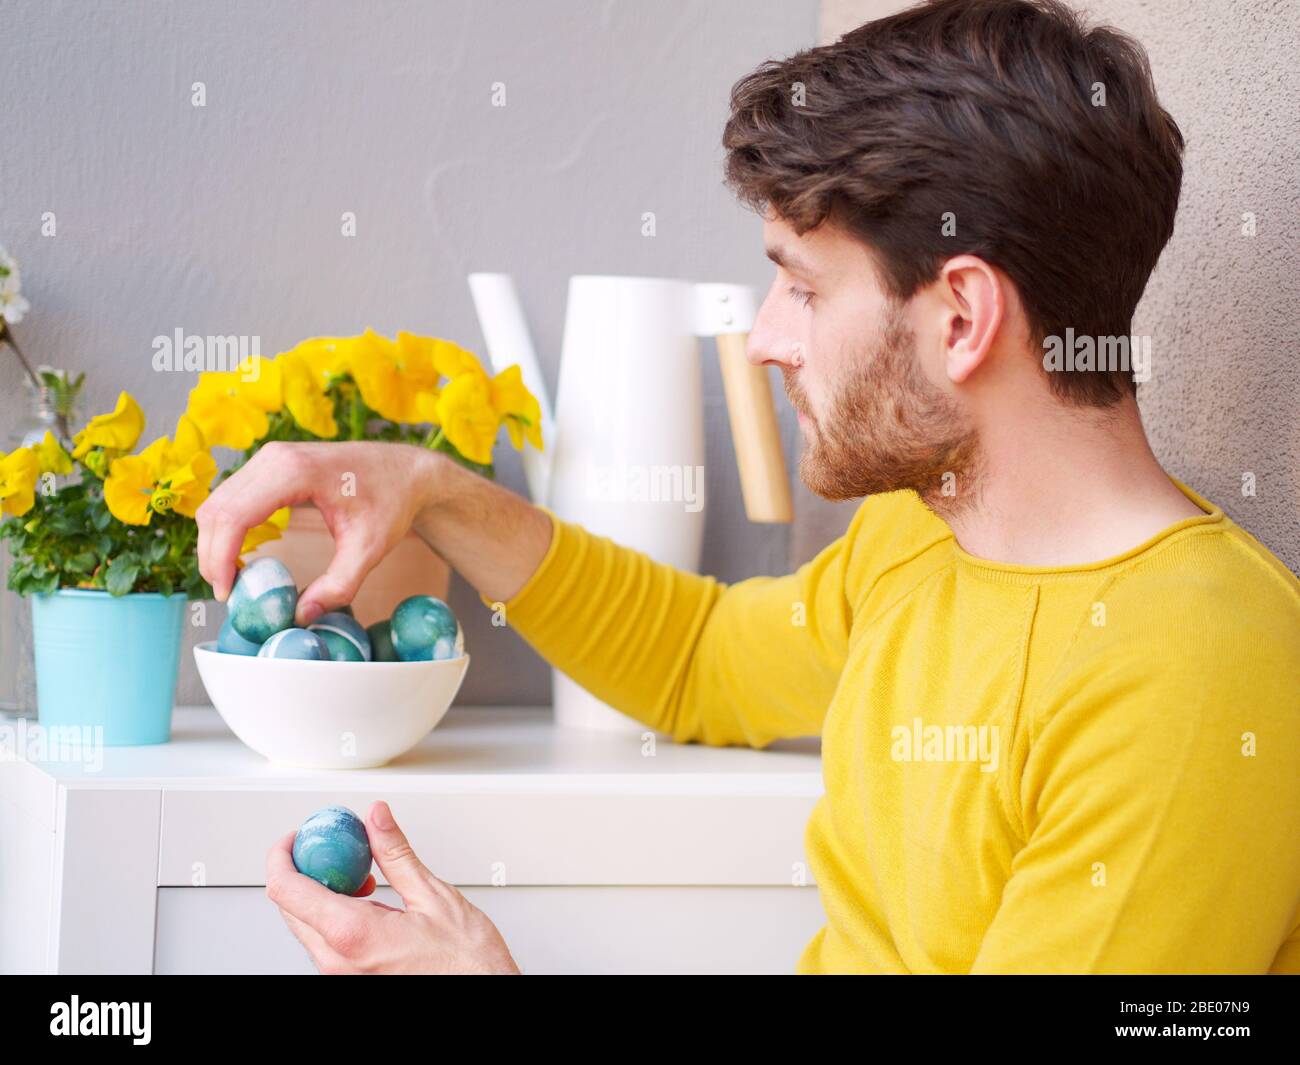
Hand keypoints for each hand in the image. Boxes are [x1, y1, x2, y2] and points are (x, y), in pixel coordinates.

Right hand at [196, 441, 442, 624]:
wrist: (407, 469)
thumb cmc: (392, 501)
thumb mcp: (371, 548)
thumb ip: (340, 585)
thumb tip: (302, 616)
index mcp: (294, 471)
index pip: (233, 517)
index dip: (220, 559)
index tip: (226, 594)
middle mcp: (274, 457)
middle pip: (217, 510)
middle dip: (213, 556)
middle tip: (228, 594)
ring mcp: (270, 457)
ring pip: (218, 502)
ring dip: (216, 543)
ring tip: (236, 581)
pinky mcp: (271, 464)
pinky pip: (232, 497)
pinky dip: (227, 529)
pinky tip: (244, 559)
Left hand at [266, 800, 520, 974]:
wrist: (482, 992)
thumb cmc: (465, 962)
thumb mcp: (433, 896)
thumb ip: (396, 854)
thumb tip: (376, 820)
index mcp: (353, 935)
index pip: (287, 890)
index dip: (283, 855)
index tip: (297, 836)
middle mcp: (337, 962)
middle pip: (290, 907)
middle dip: (304, 870)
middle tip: (332, 847)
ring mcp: (341, 976)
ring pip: (306, 925)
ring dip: (322, 893)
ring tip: (362, 876)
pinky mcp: (350, 980)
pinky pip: (325, 941)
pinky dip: (335, 914)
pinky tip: (368, 902)